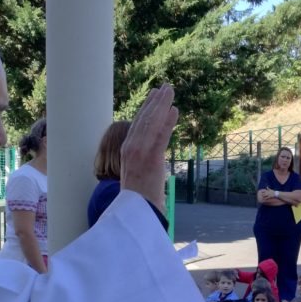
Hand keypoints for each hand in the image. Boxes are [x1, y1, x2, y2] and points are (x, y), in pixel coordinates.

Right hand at [120, 84, 177, 211]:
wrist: (134, 213)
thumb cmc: (137, 200)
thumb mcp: (137, 176)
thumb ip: (143, 163)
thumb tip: (153, 160)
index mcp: (126, 151)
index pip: (137, 124)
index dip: (147, 109)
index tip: (155, 97)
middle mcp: (130, 148)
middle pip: (144, 118)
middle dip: (155, 102)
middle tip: (166, 88)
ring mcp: (139, 152)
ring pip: (151, 122)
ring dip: (161, 105)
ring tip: (170, 91)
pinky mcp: (151, 158)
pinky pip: (160, 135)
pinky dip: (167, 121)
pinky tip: (174, 110)